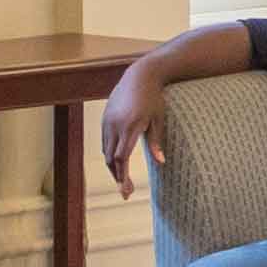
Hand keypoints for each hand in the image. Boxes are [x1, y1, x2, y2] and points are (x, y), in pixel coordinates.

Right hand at [98, 60, 156, 193]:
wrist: (140, 75)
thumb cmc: (154, 98)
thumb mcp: (159, 119)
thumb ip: (157, 141)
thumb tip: (161, 163)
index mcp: (130, 126)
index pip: (121, 158)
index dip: (122, 176)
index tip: (125, 191)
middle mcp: (115, 125)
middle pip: (111, 159)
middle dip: (117, 176)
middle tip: (125, 191)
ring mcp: (107, 121)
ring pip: (105, 151)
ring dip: (112, 167)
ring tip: (122, 179)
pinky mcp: (105, 117)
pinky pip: (104, 141)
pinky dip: (109, 153)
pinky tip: (117, 162)